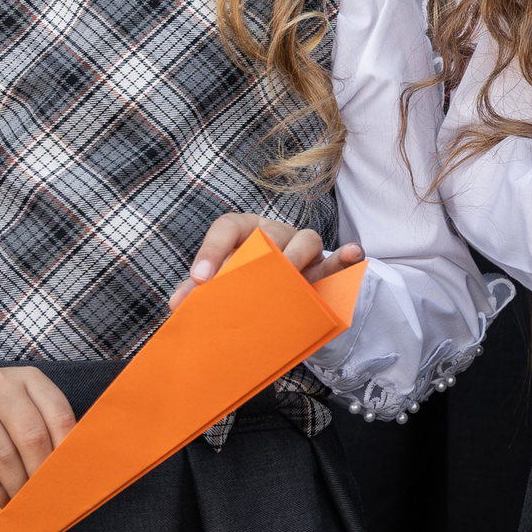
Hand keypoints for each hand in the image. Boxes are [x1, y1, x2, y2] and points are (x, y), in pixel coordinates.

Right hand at [0, 367, 76, 506]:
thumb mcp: (25, 408)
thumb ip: (47, 427)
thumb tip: (71, 464)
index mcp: (28, 378)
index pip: (58, 413)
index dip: (67, 449)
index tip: (70, 474)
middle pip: (31, 435)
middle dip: (41, 471)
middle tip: (46, 493)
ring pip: (3, 454)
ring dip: (17, 484)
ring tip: (25, 500)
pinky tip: (3, 499)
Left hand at [169, 215, 362, 310]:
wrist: (274, 300)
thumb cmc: (242, 287)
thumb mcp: (220, 288)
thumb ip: (199, 293)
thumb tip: (178, 303)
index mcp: (244, 232)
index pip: (227, 227)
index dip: (211, 249)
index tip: (199, 279)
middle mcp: (274, 234)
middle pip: (268, 233)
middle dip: (256, 257)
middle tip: (245, 281)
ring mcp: (302, 248)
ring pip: (305, 239)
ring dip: (295, 257)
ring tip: (287, 275)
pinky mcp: (322, 269)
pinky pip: (336, 260)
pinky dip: (345, 257)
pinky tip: (353, 253)